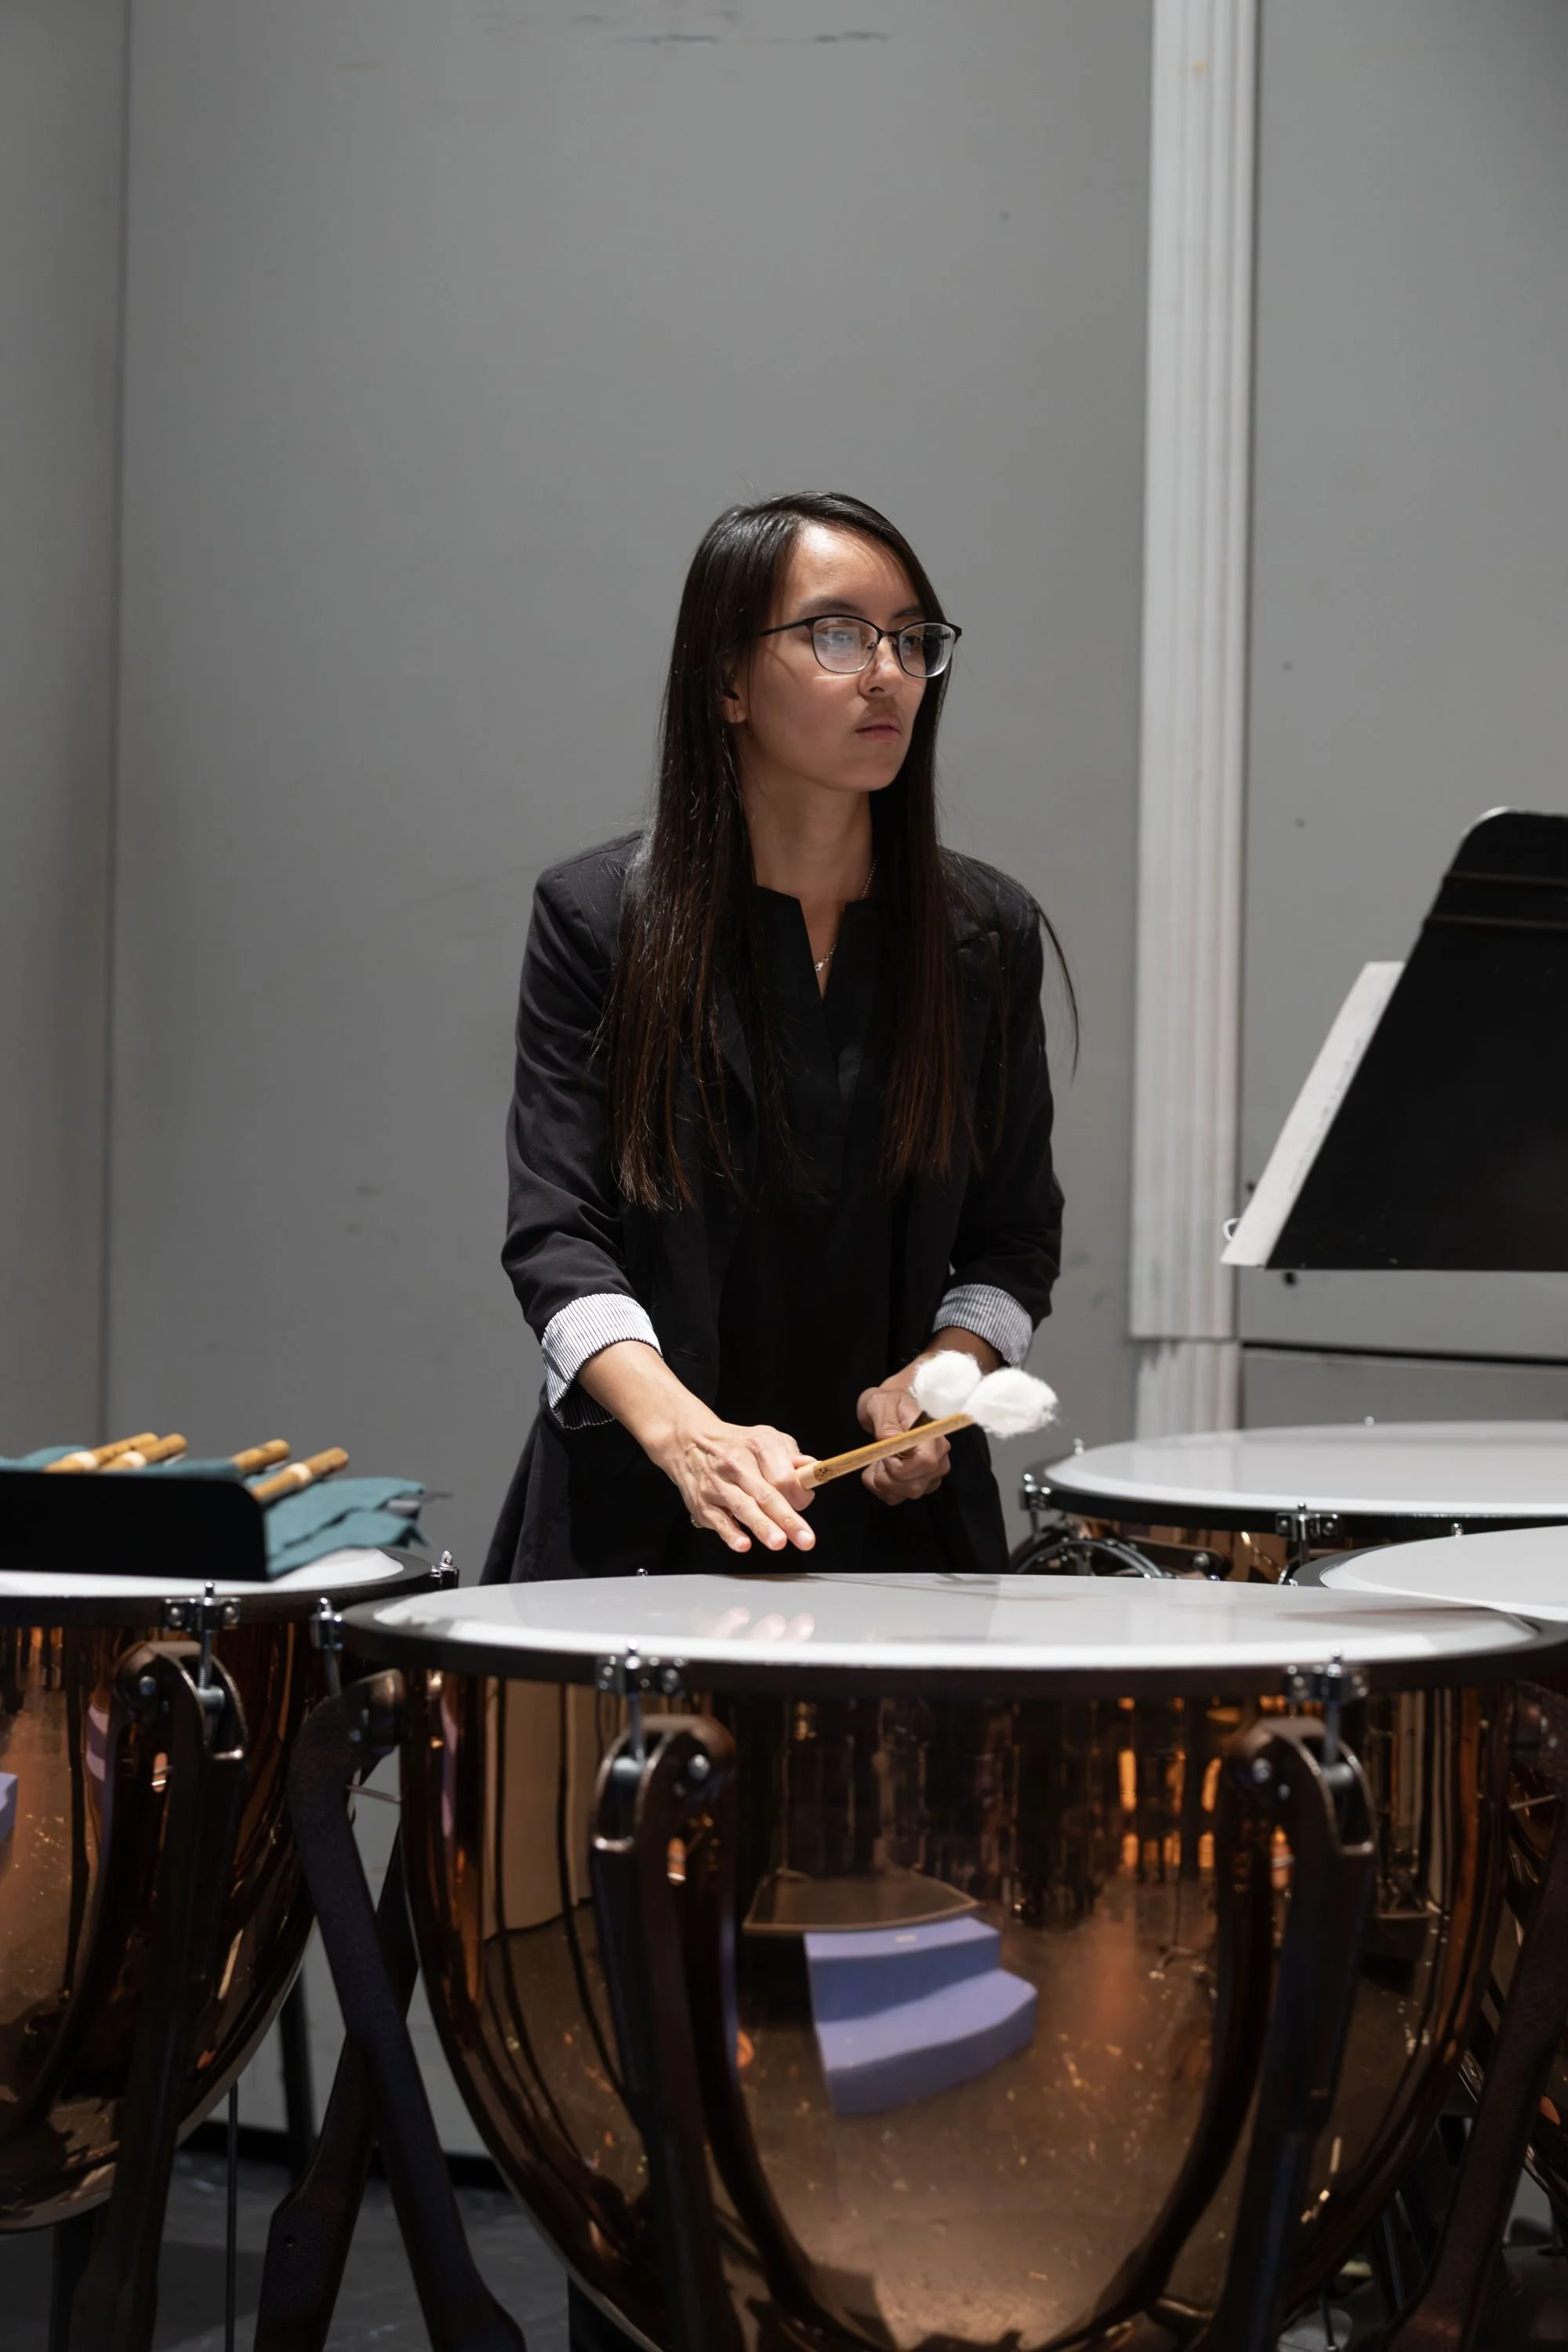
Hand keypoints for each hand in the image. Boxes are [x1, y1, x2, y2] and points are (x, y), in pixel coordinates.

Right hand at [651, 1414, 816, 1556]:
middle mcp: (737, 1465)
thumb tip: (811, 1469)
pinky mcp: (702, 1503)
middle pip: (766, 1494)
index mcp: (758, 1446)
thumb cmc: (736, 1445)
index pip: (784, 1476)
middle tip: (805, 1539)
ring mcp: (718, 1485)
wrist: (689, 1442)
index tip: (804, 1502)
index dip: (799, 1493)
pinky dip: (730, 1533)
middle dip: (787, 1518)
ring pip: (743, 1507)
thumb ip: (791, 1455)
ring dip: (762, 1526)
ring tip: (779, 1542)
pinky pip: (719, 1520)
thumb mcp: (767, 1437)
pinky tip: (742, 1544)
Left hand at [855, 1371, 951, 1505]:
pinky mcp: (919, 1484)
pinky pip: (897, 1498)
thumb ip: (885, 1422)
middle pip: (915, 1486)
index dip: (901, 1467)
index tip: (885, 1455)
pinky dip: (880, 1488)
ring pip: (906, 1495)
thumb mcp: (881, 1404)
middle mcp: (938, 1459)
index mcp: (933, 1436)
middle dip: (887, 1478)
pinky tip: (877, 1470)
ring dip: (882, 1483)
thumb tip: (890, 1441)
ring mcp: (930, 1474)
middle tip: (875, 1458)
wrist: (890, 1408)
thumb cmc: (888, 1403)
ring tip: (875, 1462)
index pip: (926, 1463)